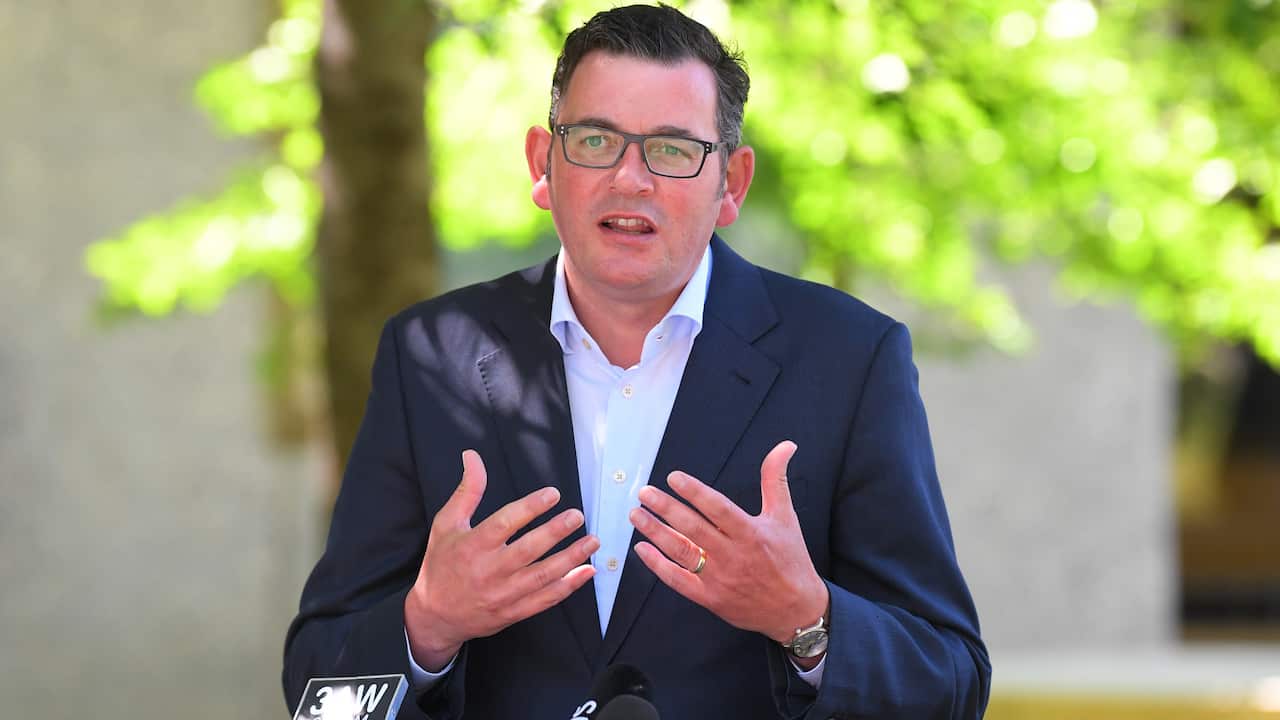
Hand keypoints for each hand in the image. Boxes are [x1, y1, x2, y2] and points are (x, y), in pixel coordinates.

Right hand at [405, 450, 598, 669]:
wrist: (435, 616)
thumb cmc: (441, 565)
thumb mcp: (446, 524)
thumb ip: (467, 491)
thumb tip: (472, 456)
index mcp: (472, 546)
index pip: (505, 523)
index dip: (530, 508)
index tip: (553, 494)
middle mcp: (488, 571)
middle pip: (528, 550)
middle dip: (555, 532)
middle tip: (577, 516)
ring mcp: (502, 595)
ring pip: (542, 576)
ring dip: (571, 558)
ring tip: (592, 541)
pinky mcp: (513, 612)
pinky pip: (545, 600)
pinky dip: (569, 586)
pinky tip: (587, 571)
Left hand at [629, 441, 827, 651]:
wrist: (796, 610)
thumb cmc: (790, 560)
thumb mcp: (785, 516)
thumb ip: (775, 479)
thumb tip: (784, 446)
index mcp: (751, 533)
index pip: (717, 508)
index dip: (694, 492)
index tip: (673, 478)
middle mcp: (733, 555)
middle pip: (693, 528)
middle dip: (665, 508)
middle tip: (645, 493)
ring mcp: (720, 579)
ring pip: (681, 552)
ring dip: (655, 532)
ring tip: (637, 515)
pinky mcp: (711, 599)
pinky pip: (679, 581)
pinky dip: (658, 565)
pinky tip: (642, 549)